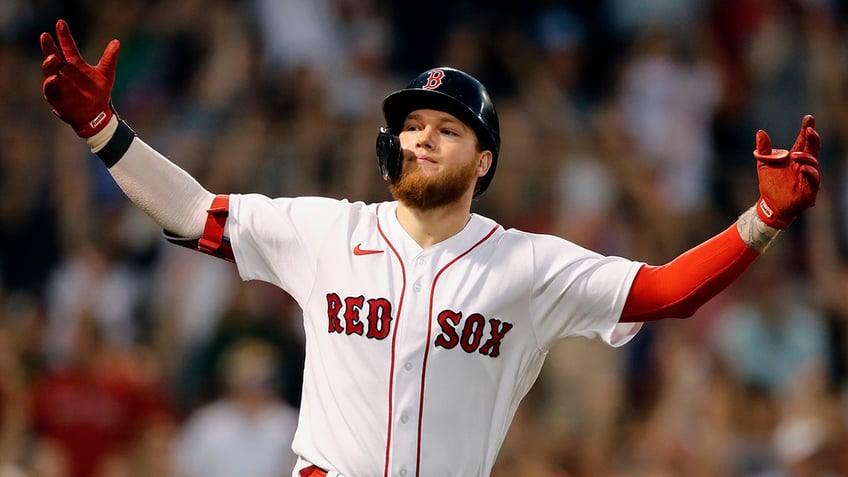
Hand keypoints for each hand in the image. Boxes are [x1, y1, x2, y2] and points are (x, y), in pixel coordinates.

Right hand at [40, 19, 119, 137]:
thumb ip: (109, 59)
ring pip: (48, 70)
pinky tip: (54, 78)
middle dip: (49, 46)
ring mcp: (58, 83)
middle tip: (45, 35)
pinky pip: (50, 88)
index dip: (64, 36)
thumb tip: (116, 42)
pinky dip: (51, 83)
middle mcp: (64, 71)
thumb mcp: (106, 75)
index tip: (60, 23)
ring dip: (49, 63)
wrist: (96, 115)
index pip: (68, 47)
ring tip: (52, 57)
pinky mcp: (55, 95)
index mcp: (75, 64)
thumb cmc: (99, 93)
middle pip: (52, 55)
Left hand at [754, 114, 820, 227]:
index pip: (803, 141)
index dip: (806, 129)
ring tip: (796, 155)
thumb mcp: (764, 164)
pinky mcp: (810, 189)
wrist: (769, 204)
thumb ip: (763, 149)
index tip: (808, 118)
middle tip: (809, 129)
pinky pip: (814, 178)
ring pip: (813, 162)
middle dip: (812, 138)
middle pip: (812, 148)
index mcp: (795, 157)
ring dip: (806, 157)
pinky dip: (810, 171)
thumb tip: (760, 132)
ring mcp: (808, 176)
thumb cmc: (770, 184)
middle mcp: (804, 165)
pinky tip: (803, 168)